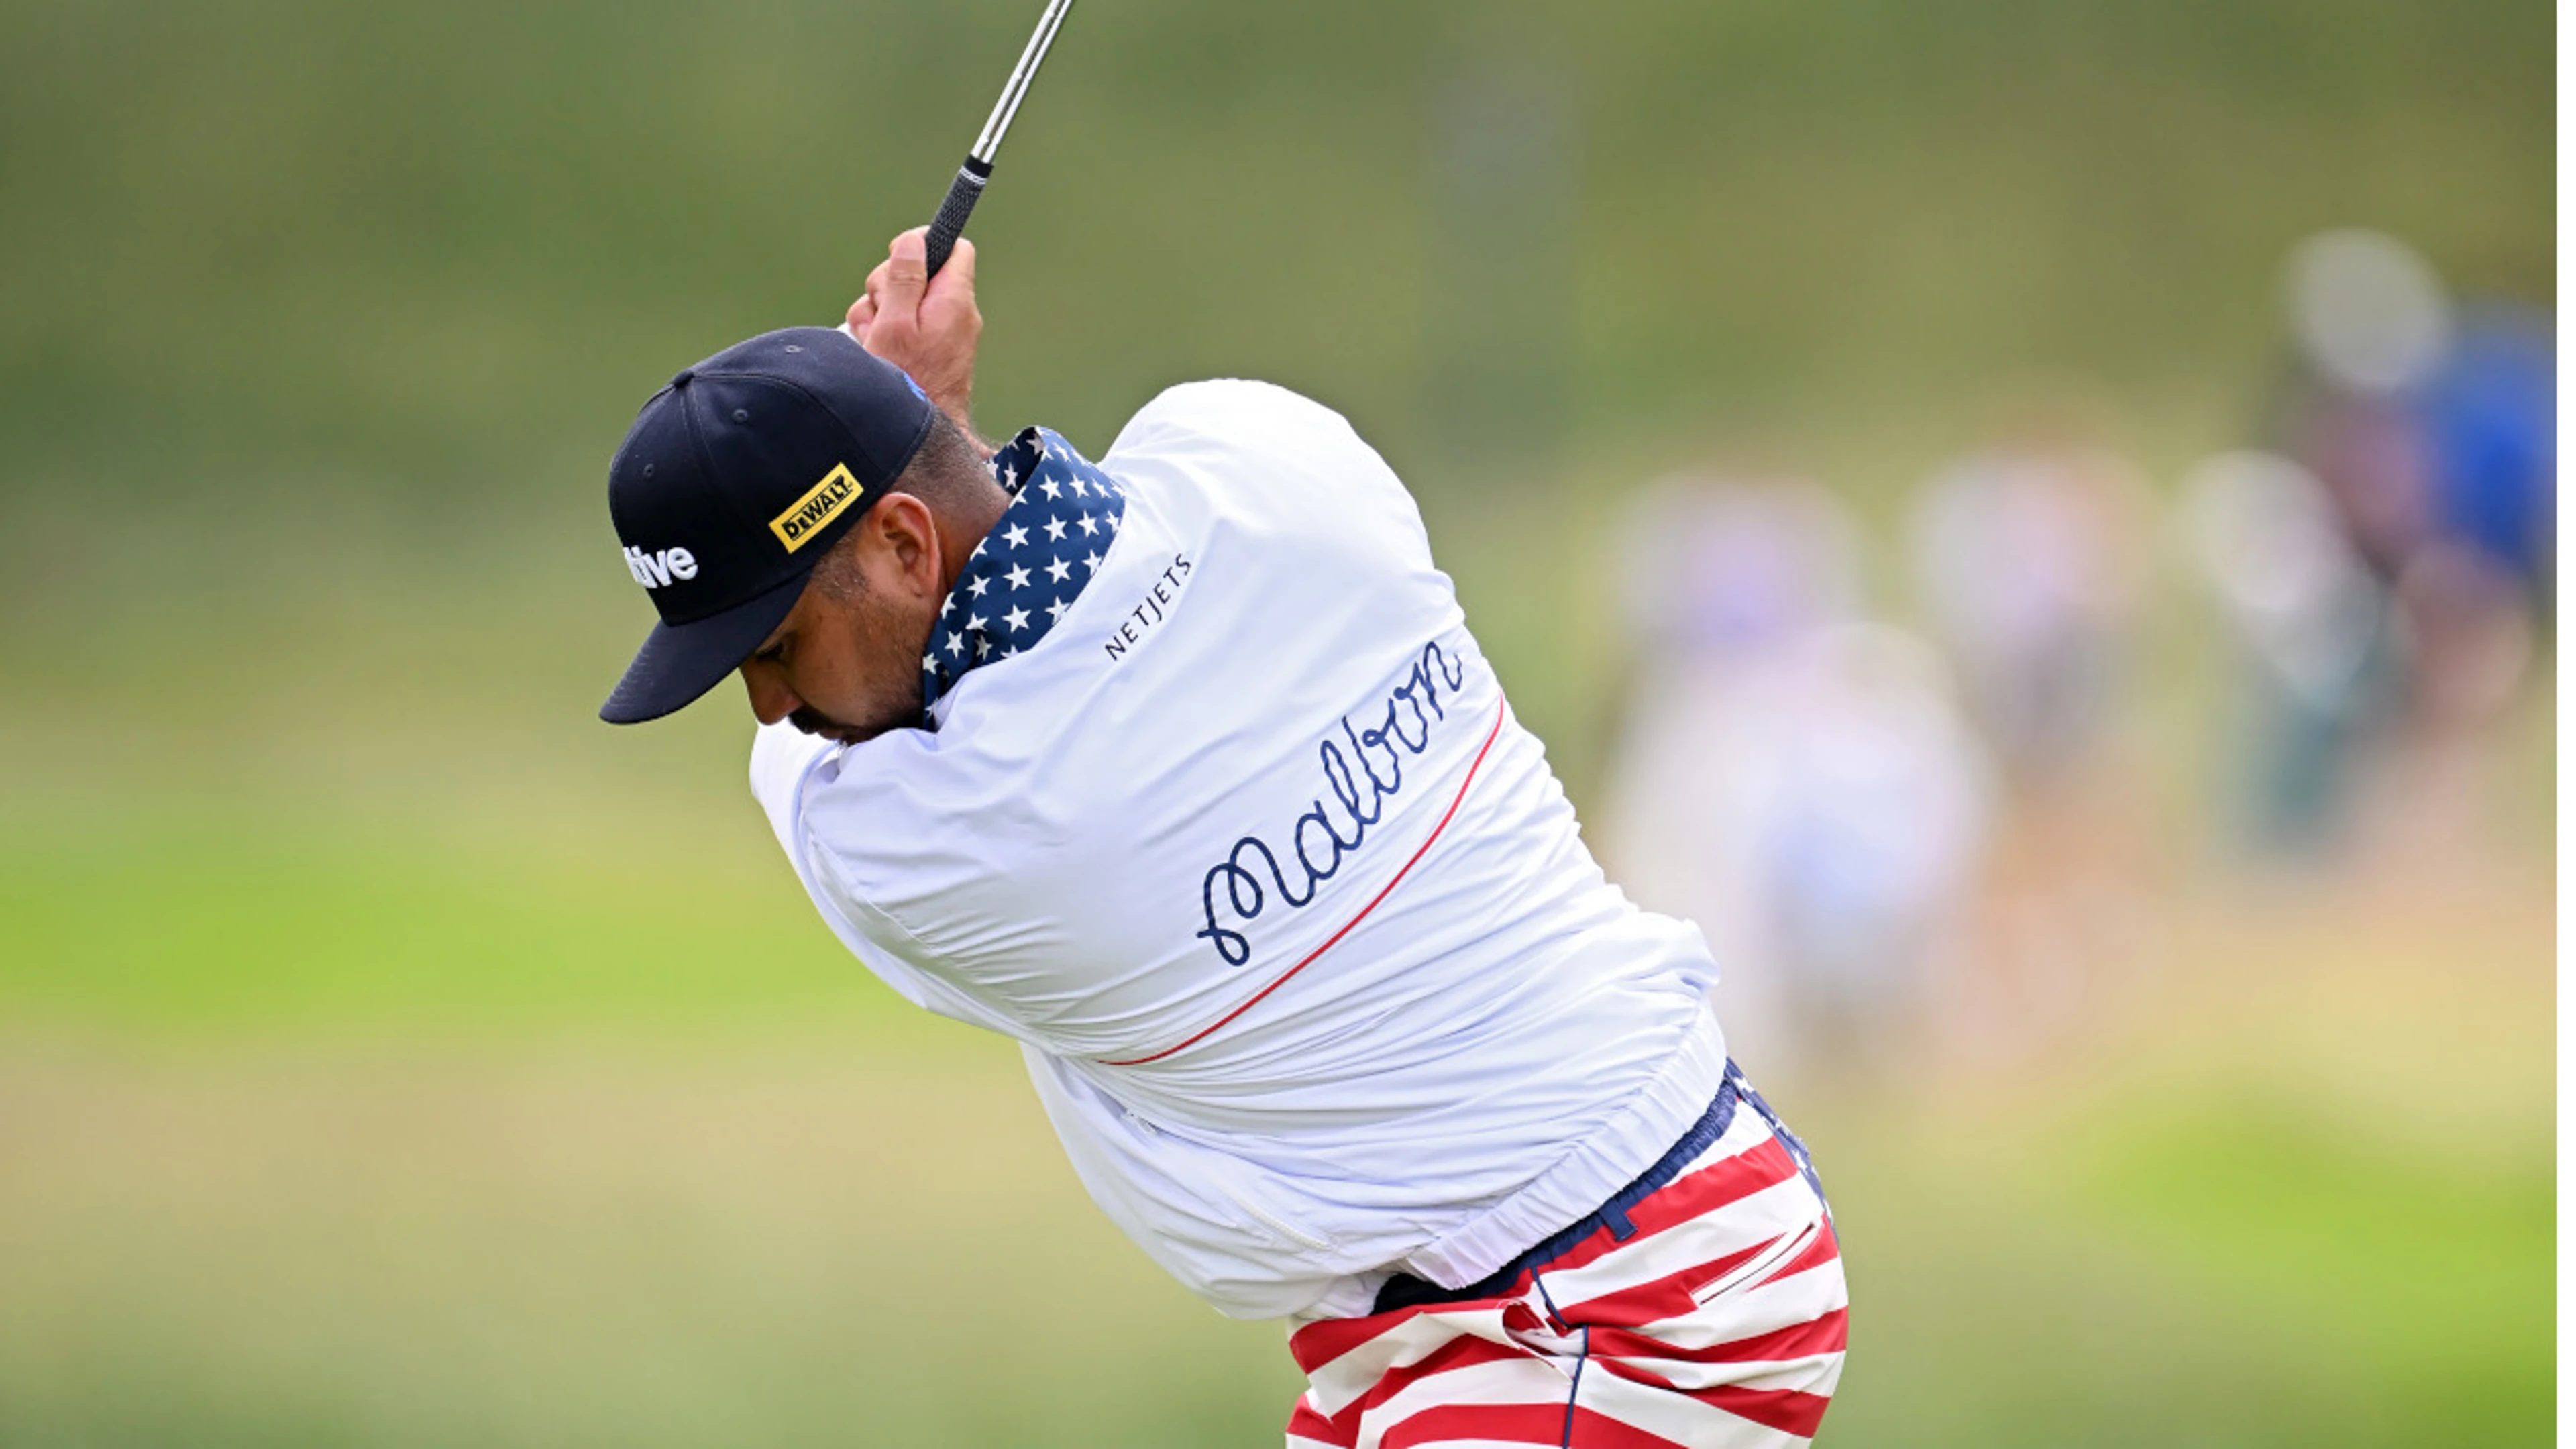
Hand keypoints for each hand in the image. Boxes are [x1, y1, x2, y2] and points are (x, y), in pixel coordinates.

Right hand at [848, 228, 980, 437]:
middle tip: (881, 313)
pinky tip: (878, 353)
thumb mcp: (895, 323)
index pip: (954, 249)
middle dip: (888, 285)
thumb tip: (914, 240)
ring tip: (878, 342)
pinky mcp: (930, 350)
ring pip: (901, 301)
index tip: (899, 260)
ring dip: (879, 315)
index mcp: (954, 301)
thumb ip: (906, 277)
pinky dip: (884, 334)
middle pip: (918, 273)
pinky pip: (902, 327)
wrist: (915, 438)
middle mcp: (955, 315)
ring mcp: (943, 333)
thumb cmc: (905, 384)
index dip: (923, 246)